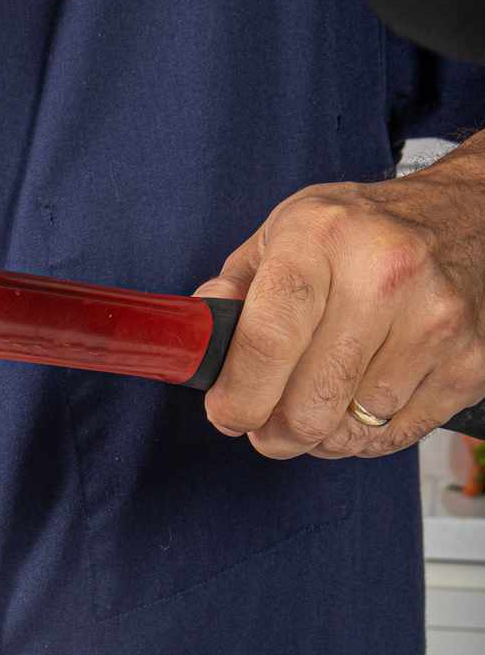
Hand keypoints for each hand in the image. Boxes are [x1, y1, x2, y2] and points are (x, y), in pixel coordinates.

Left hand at [195, 138, 484, 458]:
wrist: (471, 215)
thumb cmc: (361, 234)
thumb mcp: (284, 235)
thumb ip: (230, 293)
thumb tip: (197, 346)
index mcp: (322, 237)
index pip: (266, 345)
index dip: (236, 399)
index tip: (228, 413)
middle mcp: (386, 274)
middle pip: (305, 409)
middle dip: (272, 430)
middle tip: (268, 416)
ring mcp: (435, 321)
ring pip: (345, 433)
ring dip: (319, 432)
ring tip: (321, 395)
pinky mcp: (469, 363)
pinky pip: (389, 438)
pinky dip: (362, 434)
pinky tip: (362, 394)